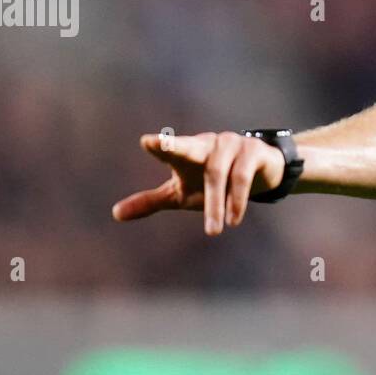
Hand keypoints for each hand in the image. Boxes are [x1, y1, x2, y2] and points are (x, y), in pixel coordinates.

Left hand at [111, 131, 286, 234]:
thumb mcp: (181, 193)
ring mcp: (232, 144)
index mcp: (188, 152)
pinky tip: (234, 219)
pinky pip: (242, 176)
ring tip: (213, 232)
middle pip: (189, 149)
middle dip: (174, 147)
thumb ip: (150, 201)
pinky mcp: (254, 151)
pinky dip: (237, 199)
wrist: (261, 172)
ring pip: (219, 174)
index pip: (171, 148)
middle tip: (158, 146)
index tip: (147, 142)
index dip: (161, 146)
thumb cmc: (211, 181)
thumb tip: (115, 214)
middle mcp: (208, 143)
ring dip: (216, 204)